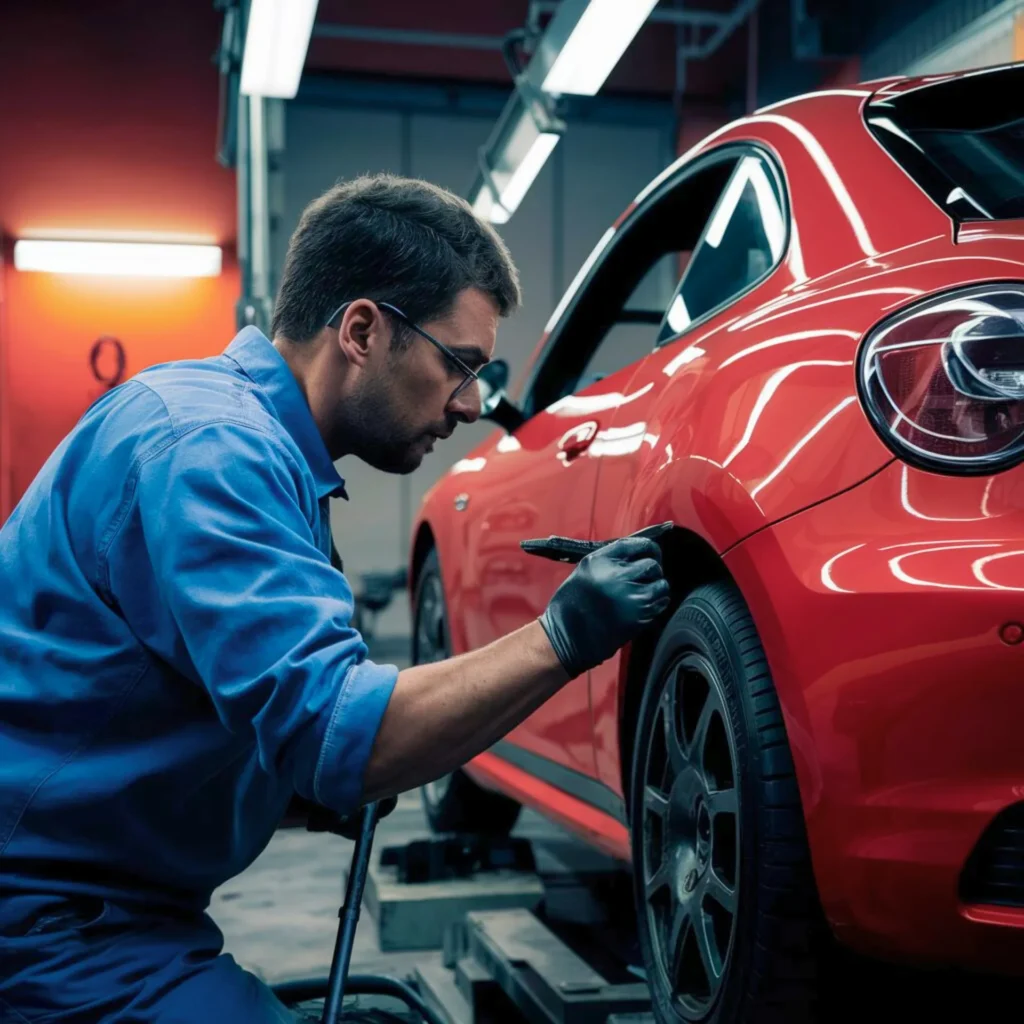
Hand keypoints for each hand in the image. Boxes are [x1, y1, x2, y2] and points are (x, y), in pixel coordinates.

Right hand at [539, 534, 670, 678]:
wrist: (568, 636)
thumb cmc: (573, 603)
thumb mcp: (585, 570)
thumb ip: (611, 558)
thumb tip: (639, 552)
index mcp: (601, 561)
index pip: (638, 544)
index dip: (649, 547)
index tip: (652, 552)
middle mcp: (617, 576)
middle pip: (652, 564)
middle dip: (652, 570)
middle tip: (644, 578)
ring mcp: (630, 597)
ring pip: (661, 584)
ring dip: (656, 587)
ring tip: (643, 593)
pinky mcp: (639, 616)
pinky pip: (660, 603)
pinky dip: (656, 603)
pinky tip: (641, 606)